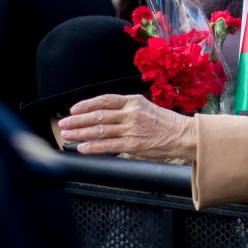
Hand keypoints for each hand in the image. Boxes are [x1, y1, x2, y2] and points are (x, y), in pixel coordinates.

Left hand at [58, 94, 197, 159]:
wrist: (183, 135)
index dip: (87, 104)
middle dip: (77, 120)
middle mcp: (130, 113)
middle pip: (98, 115)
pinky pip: (108, 145)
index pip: (104, 100)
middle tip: (64, 123)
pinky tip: (82, 147)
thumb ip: (128, 109)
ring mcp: (131, 128)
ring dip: (80, 132)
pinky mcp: (133, 144)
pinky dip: (93, 146)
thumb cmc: (167, 123)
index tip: (74, 108)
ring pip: (99, 130)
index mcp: (133, 101)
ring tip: (68, 134)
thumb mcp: (147, 108)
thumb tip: (107, 114)